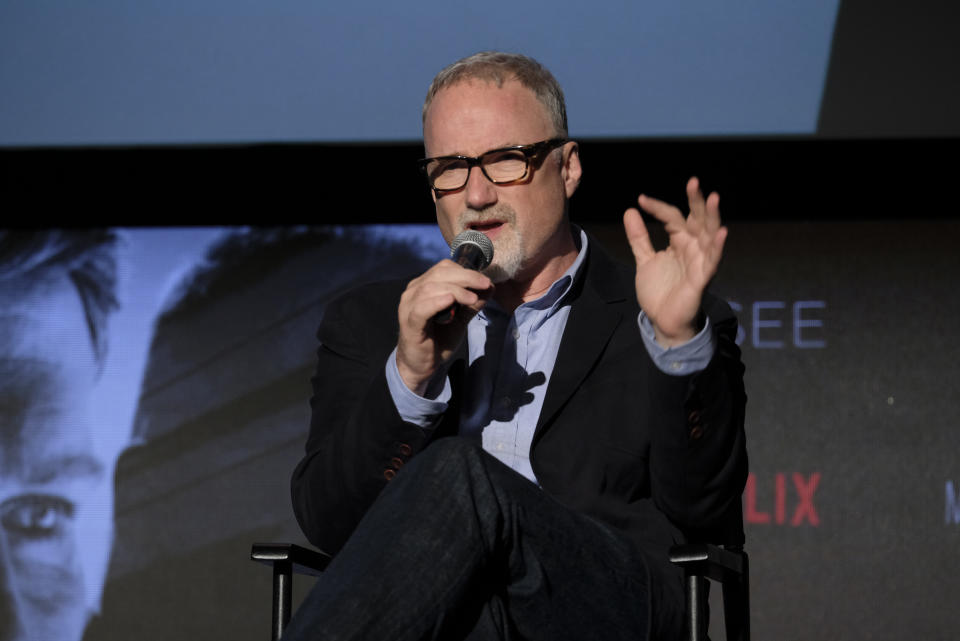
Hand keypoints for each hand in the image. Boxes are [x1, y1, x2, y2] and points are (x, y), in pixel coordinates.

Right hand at [396, 259, 492, 394]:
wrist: (421, 365)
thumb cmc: (437, 339)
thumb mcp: (460, 319)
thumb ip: (472, 303)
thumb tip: (490, 287)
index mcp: (424, 285)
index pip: (444, 268)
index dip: (466, 271)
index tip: (485, 281)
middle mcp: (414, 291)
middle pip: (439, 274)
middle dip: (465, 277)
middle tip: (484, 284)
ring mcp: (409, 306)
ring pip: (431, 288)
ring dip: (455, 290)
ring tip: (472, 299)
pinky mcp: (409, 322)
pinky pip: (422, 308)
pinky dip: (437, 302)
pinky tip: (451, 301)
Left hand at [623, 177, 727, 345]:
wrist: (662, 321)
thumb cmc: (659, 291)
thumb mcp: (644, 260)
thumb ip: (639, 237)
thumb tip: (630, 210)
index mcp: (679, 241)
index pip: (671, 217)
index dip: (657, 208)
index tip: (641, 200)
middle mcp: (692, 248)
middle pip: (697, 220)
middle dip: (696, 201)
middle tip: (693, 182)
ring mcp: (699, 262)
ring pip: (710, 235)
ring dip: (713, 217)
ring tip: (713, 198)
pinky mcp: (702, 278)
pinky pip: (713, 260)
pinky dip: (718, 247)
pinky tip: (722, 233)